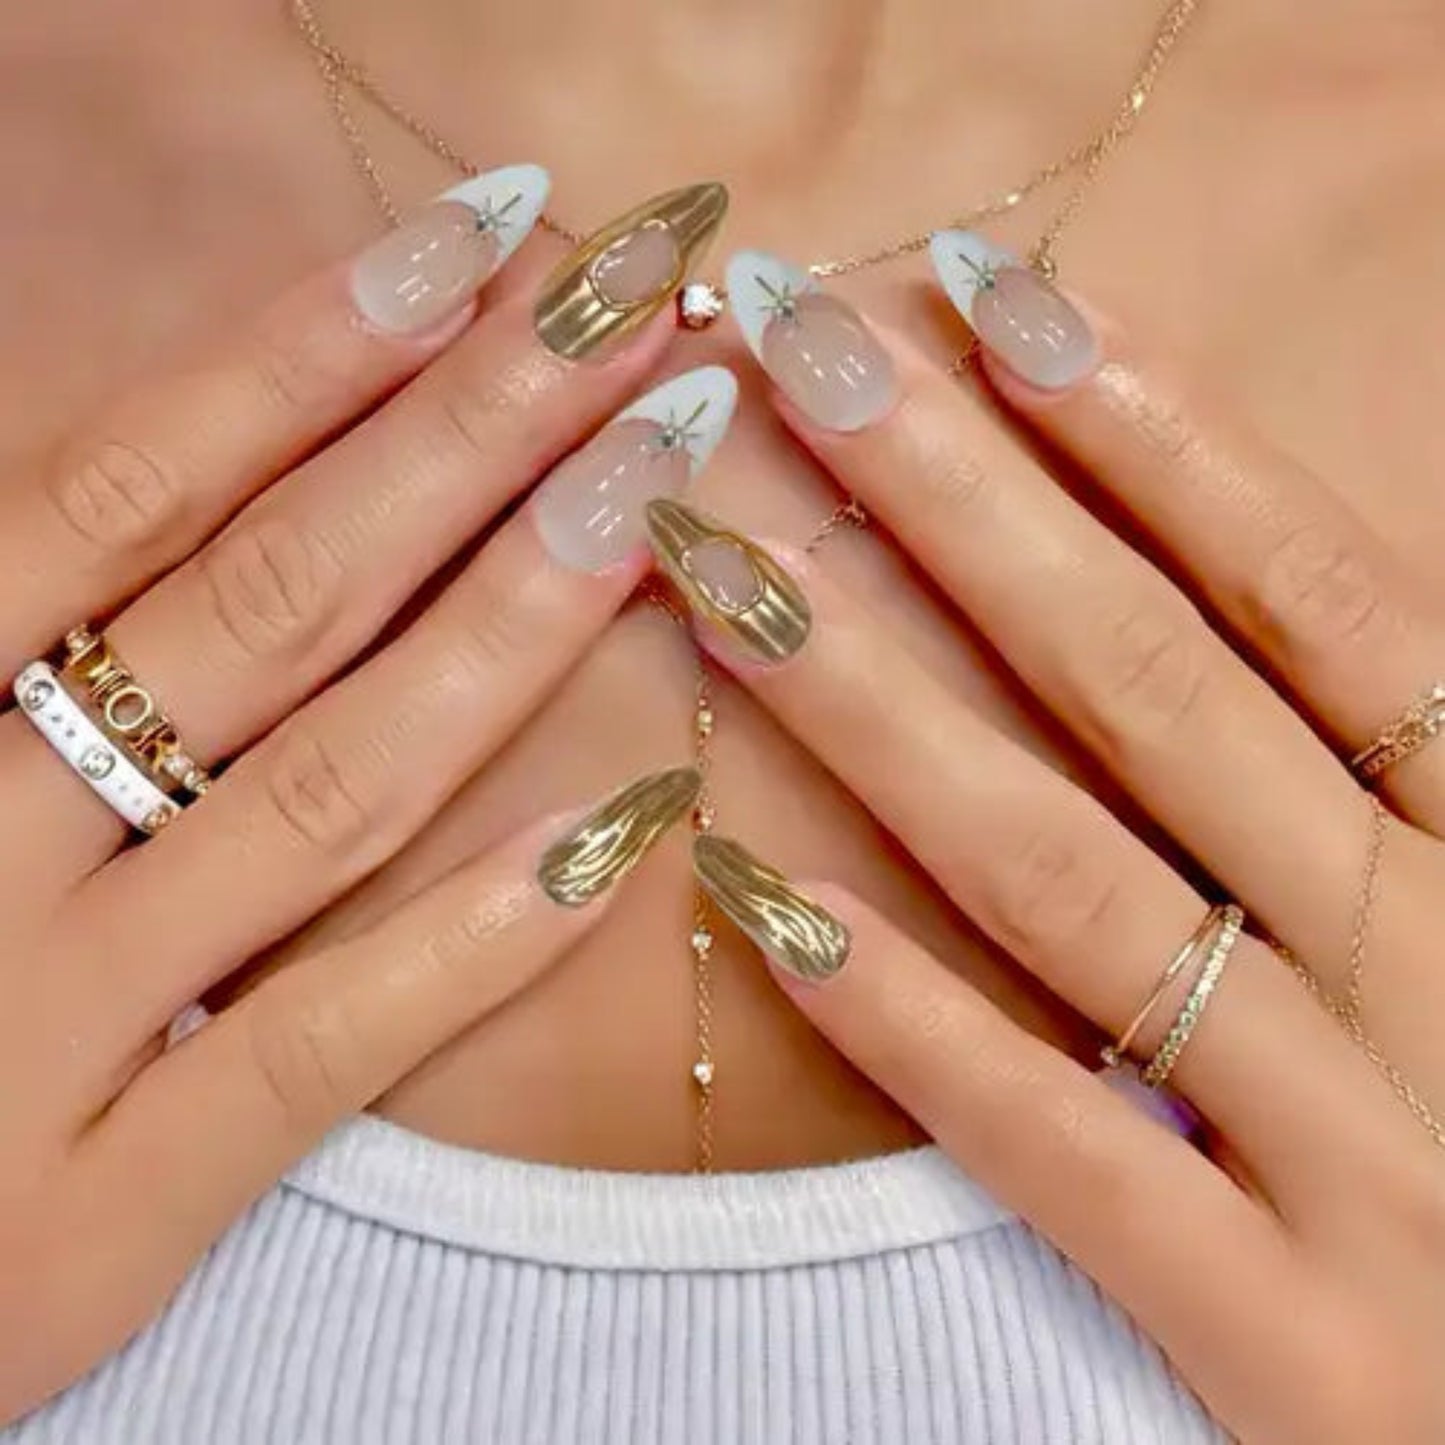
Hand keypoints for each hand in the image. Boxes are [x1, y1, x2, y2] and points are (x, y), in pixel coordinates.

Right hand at [0, 173, 726, 1420]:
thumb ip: (8, 626)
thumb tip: (189, 469)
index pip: (138, 483)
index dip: (318, 347)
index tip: (487, 237)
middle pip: (272, 597)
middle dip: (470, 440)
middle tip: (635, 319)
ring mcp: (34, 1029)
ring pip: (326, 788)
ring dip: (512, 624)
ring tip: (655, 487)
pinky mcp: (94, 1217)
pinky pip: (317, 1045)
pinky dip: (477, 936)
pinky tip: (629, 819)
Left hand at [660, 243, 1444, 1442]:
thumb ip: (1365, 774)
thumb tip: (1204, 572)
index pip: (1311, 594)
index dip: (1156, 434)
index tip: (998, 300)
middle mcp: (1437, 968)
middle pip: (1162, 687)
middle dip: (970, 505)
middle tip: (808, 360)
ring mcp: (1370, 1158)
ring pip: (1078, 882)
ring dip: (885, 713)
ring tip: (724, 574)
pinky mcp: (1290, 1336)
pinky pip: (1071, 1151)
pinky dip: (919, 1025)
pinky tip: (769, 901)